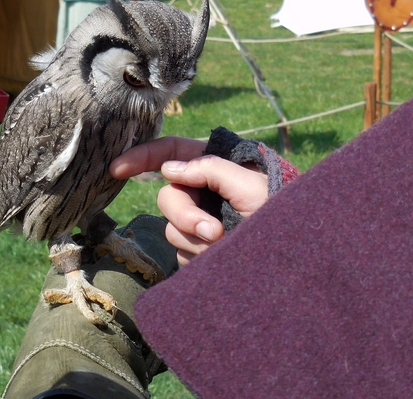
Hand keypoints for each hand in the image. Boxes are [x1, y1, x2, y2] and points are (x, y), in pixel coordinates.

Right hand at [111, 137, 268, 265]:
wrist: (295, 258)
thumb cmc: (280, 213)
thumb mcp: (251, 186)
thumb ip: (210, 170)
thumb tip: (170, 169)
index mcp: (213, 167)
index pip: (170, 153)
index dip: (141, 157)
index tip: (117, 169)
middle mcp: (203, 193)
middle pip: (169, 197)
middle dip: (186, 215)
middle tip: (214, 232)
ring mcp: (200, 222)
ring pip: (172, 229)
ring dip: (196, 240)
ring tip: (226, 246)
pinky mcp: (199, 250)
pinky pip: (181, 254)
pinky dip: (198, 258)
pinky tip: (220, 259)